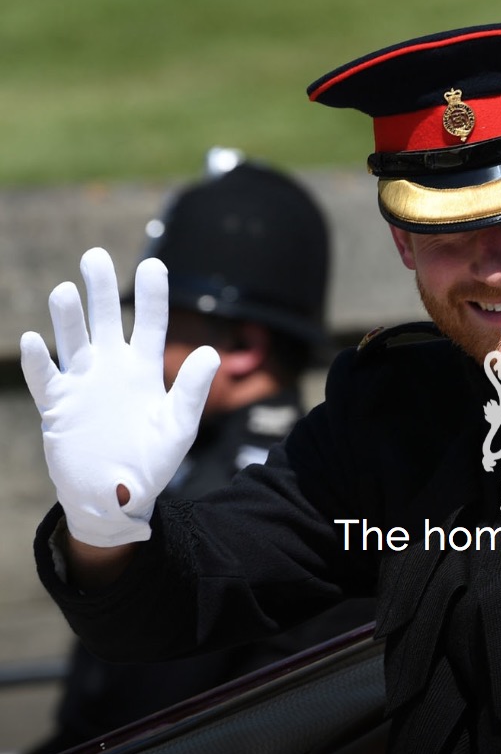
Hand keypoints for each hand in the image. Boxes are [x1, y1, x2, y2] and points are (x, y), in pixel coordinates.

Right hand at [20, 248, 219, 546]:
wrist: (118, 497)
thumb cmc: (152, 462)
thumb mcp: (179, 426)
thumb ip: (193, 390)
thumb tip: (211, 351)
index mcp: (145, 371)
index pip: (151, 325)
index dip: (152, 296)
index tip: (155, 264)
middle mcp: (112, 370)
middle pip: (106, 321)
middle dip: (100, 290)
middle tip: (95, 256)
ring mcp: (83, 385)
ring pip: (73, 342)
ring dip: (68, 318)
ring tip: (66, 291)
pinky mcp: (58, 407)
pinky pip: (47, 379)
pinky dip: (40, 361)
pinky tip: (34, 340)